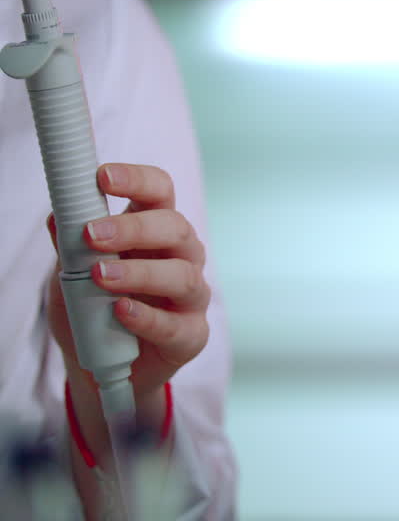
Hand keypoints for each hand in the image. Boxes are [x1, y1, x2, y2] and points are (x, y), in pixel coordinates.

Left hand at [46, 163, 210, 420]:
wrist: (102, 368)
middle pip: (176, 228)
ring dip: (140, 273)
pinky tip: (121, 312)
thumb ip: (71, 247)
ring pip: (182, 275)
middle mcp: (180, 257)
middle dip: (135, 228)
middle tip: (93, 234)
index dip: (137, 180)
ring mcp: (190, 296)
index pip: (159, 192)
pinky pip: (176, 324)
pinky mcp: (191, 335)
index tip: (103, 177)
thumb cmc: (95, 312)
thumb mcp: (71, 275)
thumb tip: (58, 214)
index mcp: (154, 232)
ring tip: (102, 277)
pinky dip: (147, 317)